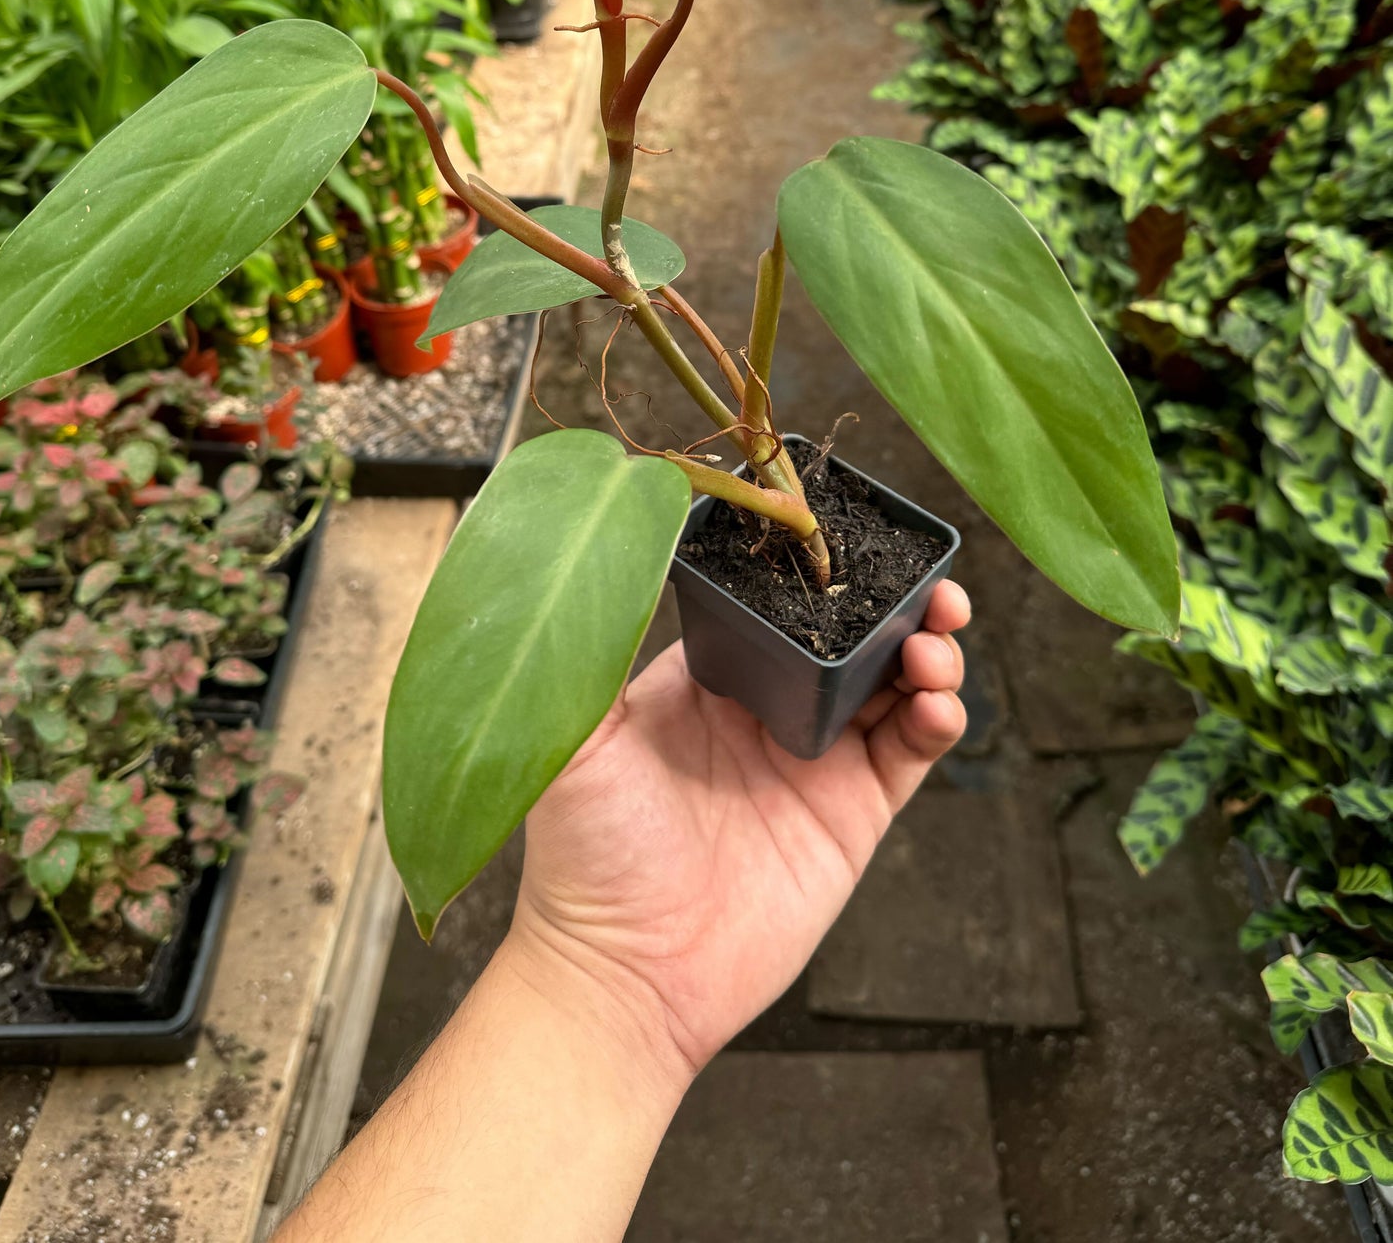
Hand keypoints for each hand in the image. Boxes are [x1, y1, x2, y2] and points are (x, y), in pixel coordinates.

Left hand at [509, 579, 969, 1082]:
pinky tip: (937, 702)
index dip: (819, 566)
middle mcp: (768, 709)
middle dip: (897, 601)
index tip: (849, 536)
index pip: (779, 599)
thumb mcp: (576, 735)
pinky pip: (910, 752)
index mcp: (709, 676)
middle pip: (851, 632)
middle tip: (930, 585)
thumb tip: (610, 548)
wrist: (628, 977)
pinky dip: (936, 720)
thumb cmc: (585, 857)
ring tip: (935, 641)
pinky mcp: (853, 816)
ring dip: (927, 650)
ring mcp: (816, 761)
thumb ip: (593, 643)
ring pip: (893, 682)